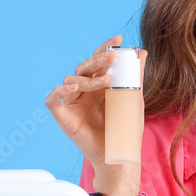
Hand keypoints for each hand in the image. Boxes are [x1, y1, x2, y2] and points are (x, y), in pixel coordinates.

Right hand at [45, 35, 147, 195]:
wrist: (118, 156)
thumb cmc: (124, 130)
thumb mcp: (133, 100)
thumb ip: (135, 76)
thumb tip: (143, 52)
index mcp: (99, 85)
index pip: (98, 61)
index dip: (105, 48)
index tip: (117, 39)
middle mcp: (84, 91)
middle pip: (84, 67)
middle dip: (97, 59)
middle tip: (111, 56)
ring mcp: (73, 103)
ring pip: (71, 80)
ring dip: (86, 77)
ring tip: (104, 81)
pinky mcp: (64, 117)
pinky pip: (53, 100)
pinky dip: (59, 91)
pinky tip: (73, 87)